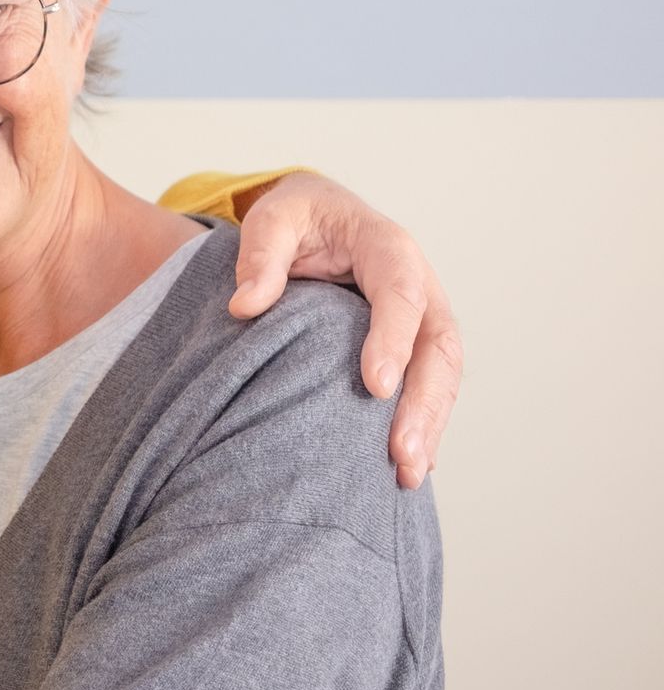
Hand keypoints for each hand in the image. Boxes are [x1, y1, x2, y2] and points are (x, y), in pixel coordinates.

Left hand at [227, 172, 462, 489]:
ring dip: (431, 424)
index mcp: (387, 247)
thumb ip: (260, 256)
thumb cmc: (295, 217)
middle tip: (401, 454)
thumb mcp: (272, 219)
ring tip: (408, 474)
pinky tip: (409, 468)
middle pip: (438, 345)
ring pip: (443, 373)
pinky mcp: (414, 345)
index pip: (399, 293)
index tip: (375, 388)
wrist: (317, 215)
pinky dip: (425, 424)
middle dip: (424, 401)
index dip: (392, 340)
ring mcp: (423, 318)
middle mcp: (419, 284)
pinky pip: (430, 385)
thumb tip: (244, 305)